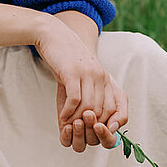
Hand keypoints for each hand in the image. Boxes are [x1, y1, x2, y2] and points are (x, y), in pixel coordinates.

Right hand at [34, 18, 127, 151]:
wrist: (53, 34)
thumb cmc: (66, 58)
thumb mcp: (81, 75)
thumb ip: (87, 93)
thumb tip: (87, 117)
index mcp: (105, 78)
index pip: (113, 109)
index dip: (103, 124)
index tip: (90, 131)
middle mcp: (100, 76)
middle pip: (101, 111)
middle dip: (89, 125)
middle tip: (77, 132)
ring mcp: (87, 74)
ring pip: (88, 107)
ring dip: (77, 120)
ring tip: (67, 126)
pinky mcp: (72, 72)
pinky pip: (74, 99)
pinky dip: (68, 112)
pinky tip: (62, 117)